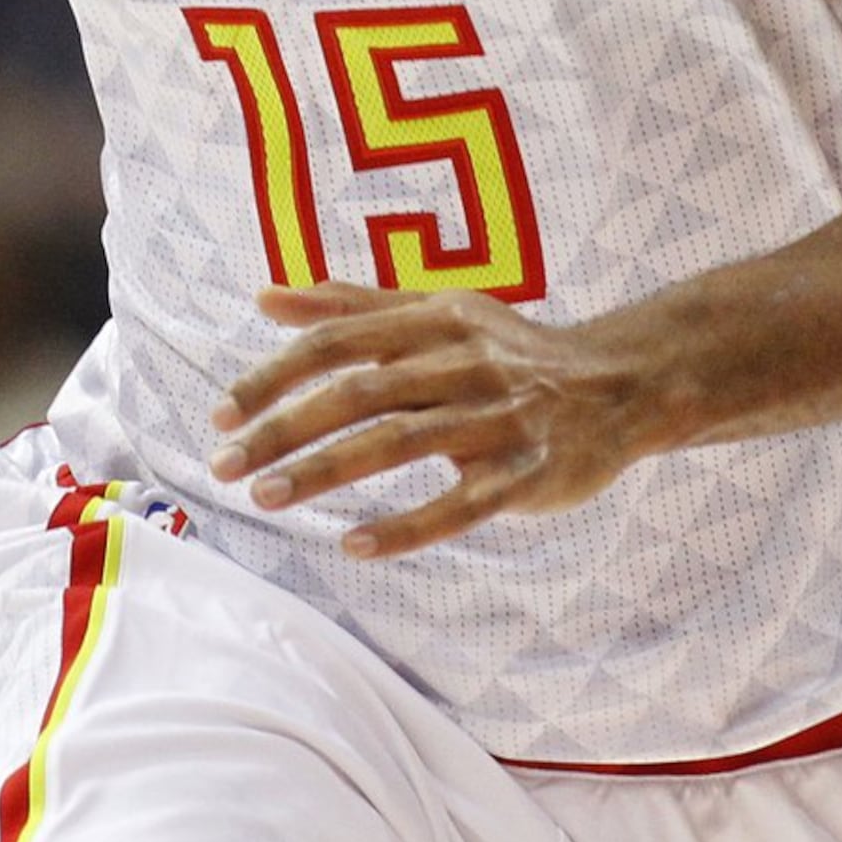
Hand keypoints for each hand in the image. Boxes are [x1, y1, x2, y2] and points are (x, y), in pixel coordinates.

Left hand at [206, 283, 672, 557]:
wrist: (621, 385)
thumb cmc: (510, 350)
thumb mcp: (436, 313)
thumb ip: (350, 306)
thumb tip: (265, 296)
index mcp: (433, 320)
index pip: (336, 343)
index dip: (273, 377)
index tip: (220, 415)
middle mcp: (461, 362)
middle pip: (358, 392)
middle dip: (284, 429)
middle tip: (224, 467)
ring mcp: (496, 419)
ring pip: (399, 444)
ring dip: (326, 471)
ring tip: (267, 498)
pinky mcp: (526, 474)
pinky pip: (461, 505)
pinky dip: (407, 526)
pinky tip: (354, 544)